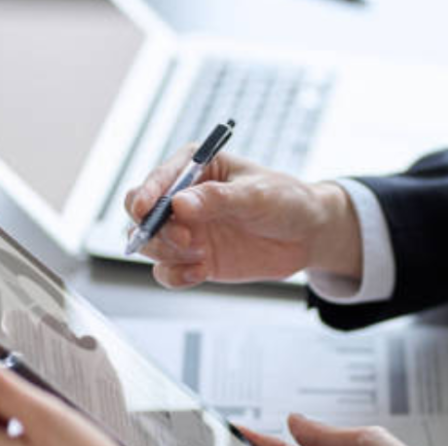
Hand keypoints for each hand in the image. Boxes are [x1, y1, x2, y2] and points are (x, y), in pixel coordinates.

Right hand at [125, 147, 361, 288]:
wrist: (306, 234)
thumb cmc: (284, 201)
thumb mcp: (255, 194)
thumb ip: (218, 199)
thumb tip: (179, 204)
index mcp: (194, 167)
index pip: (157, 179)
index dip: (146, 195)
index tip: (145, 211)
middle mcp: (182, 199)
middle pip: (141, 214)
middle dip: (154, 229)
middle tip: (186, 239)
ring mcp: (186, 231)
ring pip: (149, 244)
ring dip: (166, 253)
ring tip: (200, 256)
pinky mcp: (193, 259)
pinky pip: (167, 271)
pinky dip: (176, 276)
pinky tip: (199, 272)